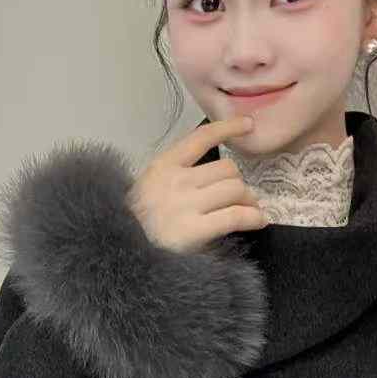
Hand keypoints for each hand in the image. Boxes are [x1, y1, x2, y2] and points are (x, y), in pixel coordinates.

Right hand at [126, 114, 267, 252]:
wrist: (119, 253)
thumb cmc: (135, 225)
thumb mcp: (149, 189)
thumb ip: (176, 178)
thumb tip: (214, 178)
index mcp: (163, 166)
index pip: (200, 138)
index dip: (228, 127)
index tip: (248, 124)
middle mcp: (176, 181)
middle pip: (227, 169)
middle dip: (239, 183)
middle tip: (243, 199)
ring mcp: (185, 205)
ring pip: (235, 190)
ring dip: (249, 201)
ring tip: (250, 211)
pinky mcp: (195, 230)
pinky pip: (236, 215)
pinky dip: (253, 217)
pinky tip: (258, 221)